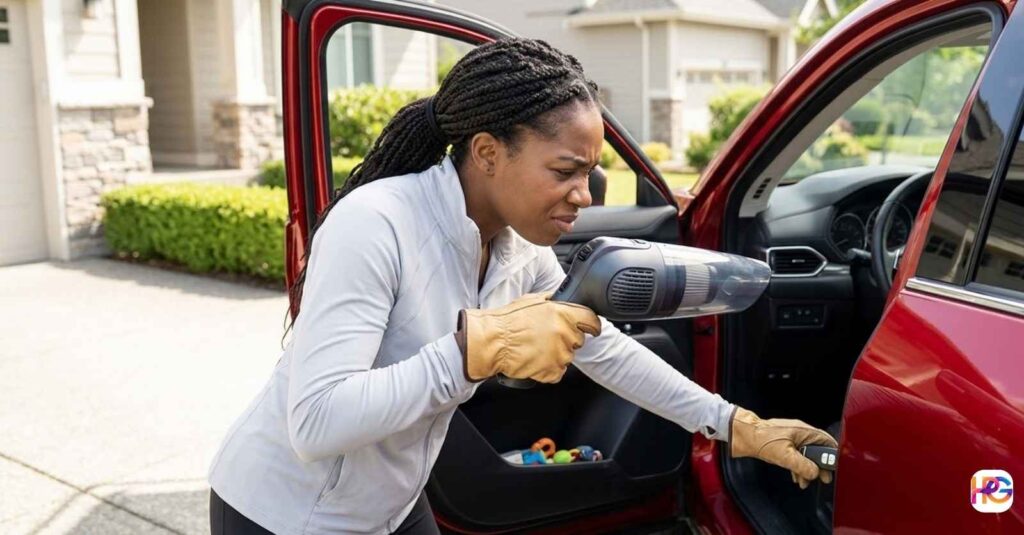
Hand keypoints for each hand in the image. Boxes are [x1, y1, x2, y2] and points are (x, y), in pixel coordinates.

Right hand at [458, 292, 600, 382]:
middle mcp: (564, 334)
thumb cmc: (507, 321)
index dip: (591, 325)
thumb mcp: (532, 300)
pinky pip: (556, 372)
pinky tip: (534, 360)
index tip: (591, 329)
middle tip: (545, 337)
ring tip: (535, 348)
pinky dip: (547, 369)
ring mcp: (560, 354)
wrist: (492, 342)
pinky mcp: (552, 371)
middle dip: (565, 339)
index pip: (591, 320)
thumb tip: (562, 299)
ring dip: (555, 354)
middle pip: (577, 340)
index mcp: (563, 314)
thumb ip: (552, 301)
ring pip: (567, 357)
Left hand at [729, 407, 837, 488]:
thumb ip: (803, 465)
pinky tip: (796, 477)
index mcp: (804, 431)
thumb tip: (816, 473)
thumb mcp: (785, 455)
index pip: (826, 441)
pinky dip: (797, 467)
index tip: (833, 469)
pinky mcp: (782, 444)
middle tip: (821, 479)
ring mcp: (790, 438)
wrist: (741, 434)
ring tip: (804, 482)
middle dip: (819, 466)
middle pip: (817, 450)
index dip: (832, 455)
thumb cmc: (761, 439)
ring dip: (806, 469)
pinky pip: (795, 456)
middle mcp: (799, 433)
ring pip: (805, 455)